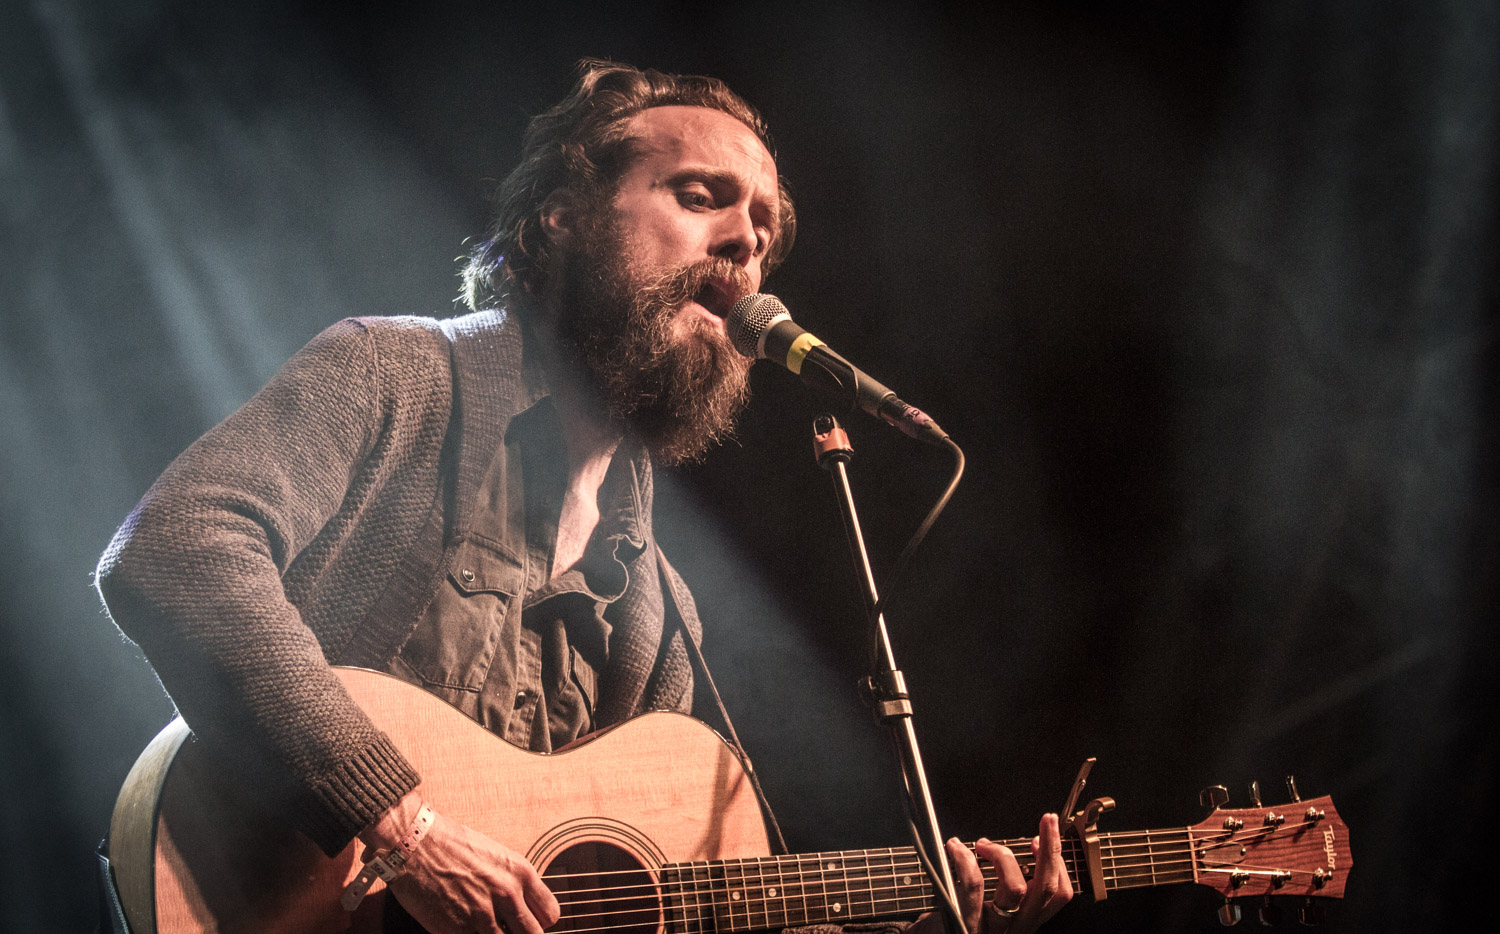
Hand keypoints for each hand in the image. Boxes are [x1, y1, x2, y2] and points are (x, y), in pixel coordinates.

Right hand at [361, 793, 560, 933]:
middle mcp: (507, 894)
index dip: (537, 922)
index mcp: (521, 873)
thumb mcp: (496, 858)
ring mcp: (482, 914)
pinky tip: (461, 926)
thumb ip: (513, 884)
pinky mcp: (456, 929)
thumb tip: (521, 909)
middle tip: (505, 928)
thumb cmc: (451, 845)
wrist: (414, 843)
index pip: (550, 915)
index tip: (526, 922)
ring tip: (479, 924)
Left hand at [910, 814, 1072, 933]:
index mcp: (1025, 921)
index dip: (1058, 863)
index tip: (1042, 839)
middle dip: (1051, 848)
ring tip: (983, 844)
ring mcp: (993, 930)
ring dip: (1001, 854)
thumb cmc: (957, 923)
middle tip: (1046, 820)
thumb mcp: (993, 911)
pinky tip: (956, 849)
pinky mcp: (967, 926)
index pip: (1058, 894)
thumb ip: (1006, 886)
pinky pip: (974, 887)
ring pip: (1016, 887)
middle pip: (1046, 888)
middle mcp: (1016, 928)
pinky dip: (965, 861)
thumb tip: (1018, 848)